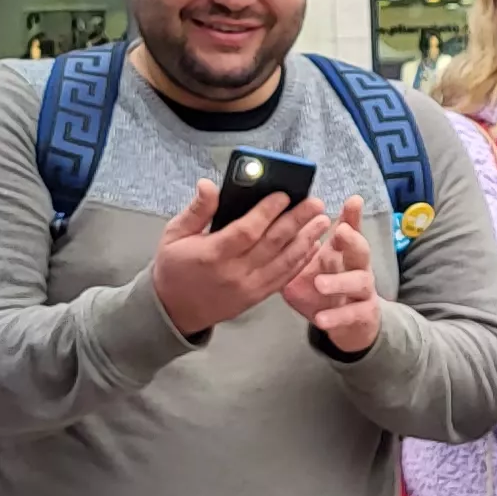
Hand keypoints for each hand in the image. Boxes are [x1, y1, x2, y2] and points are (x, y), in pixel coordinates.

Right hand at [151, 182, 330, 338]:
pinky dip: (300, 262)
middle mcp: (234, 273)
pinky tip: (312, 246)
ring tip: (323, 221)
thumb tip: (208, 184)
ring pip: (284, 261)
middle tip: (316, 202)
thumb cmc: (174, 268)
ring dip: (306, 240)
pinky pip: (283, 279)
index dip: (267, 212)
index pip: (247, 231)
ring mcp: (248, 288)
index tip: (284, 195)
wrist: (173, 311)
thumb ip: (197, 210)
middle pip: (273, 244)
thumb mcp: (174, 234)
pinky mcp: (256, 297)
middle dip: (297, 221)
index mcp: (212, 255)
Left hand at [282, 201, 382, 352]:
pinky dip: (337, 316)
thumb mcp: (307, 267)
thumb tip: (268, 228)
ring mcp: (363, 291)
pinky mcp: (363, 314)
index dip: (352, 215)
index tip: (352, 200)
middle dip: (353, 240)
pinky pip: (353, 314)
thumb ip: (295, 250)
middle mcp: (358, 267)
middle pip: (362, 250)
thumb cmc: (324, 288)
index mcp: (344, 253)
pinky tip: (321, 319)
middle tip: (340, 232)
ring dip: (339, 282)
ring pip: (360, 282)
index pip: (350, 230)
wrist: (348, 323)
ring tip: (319, 284)